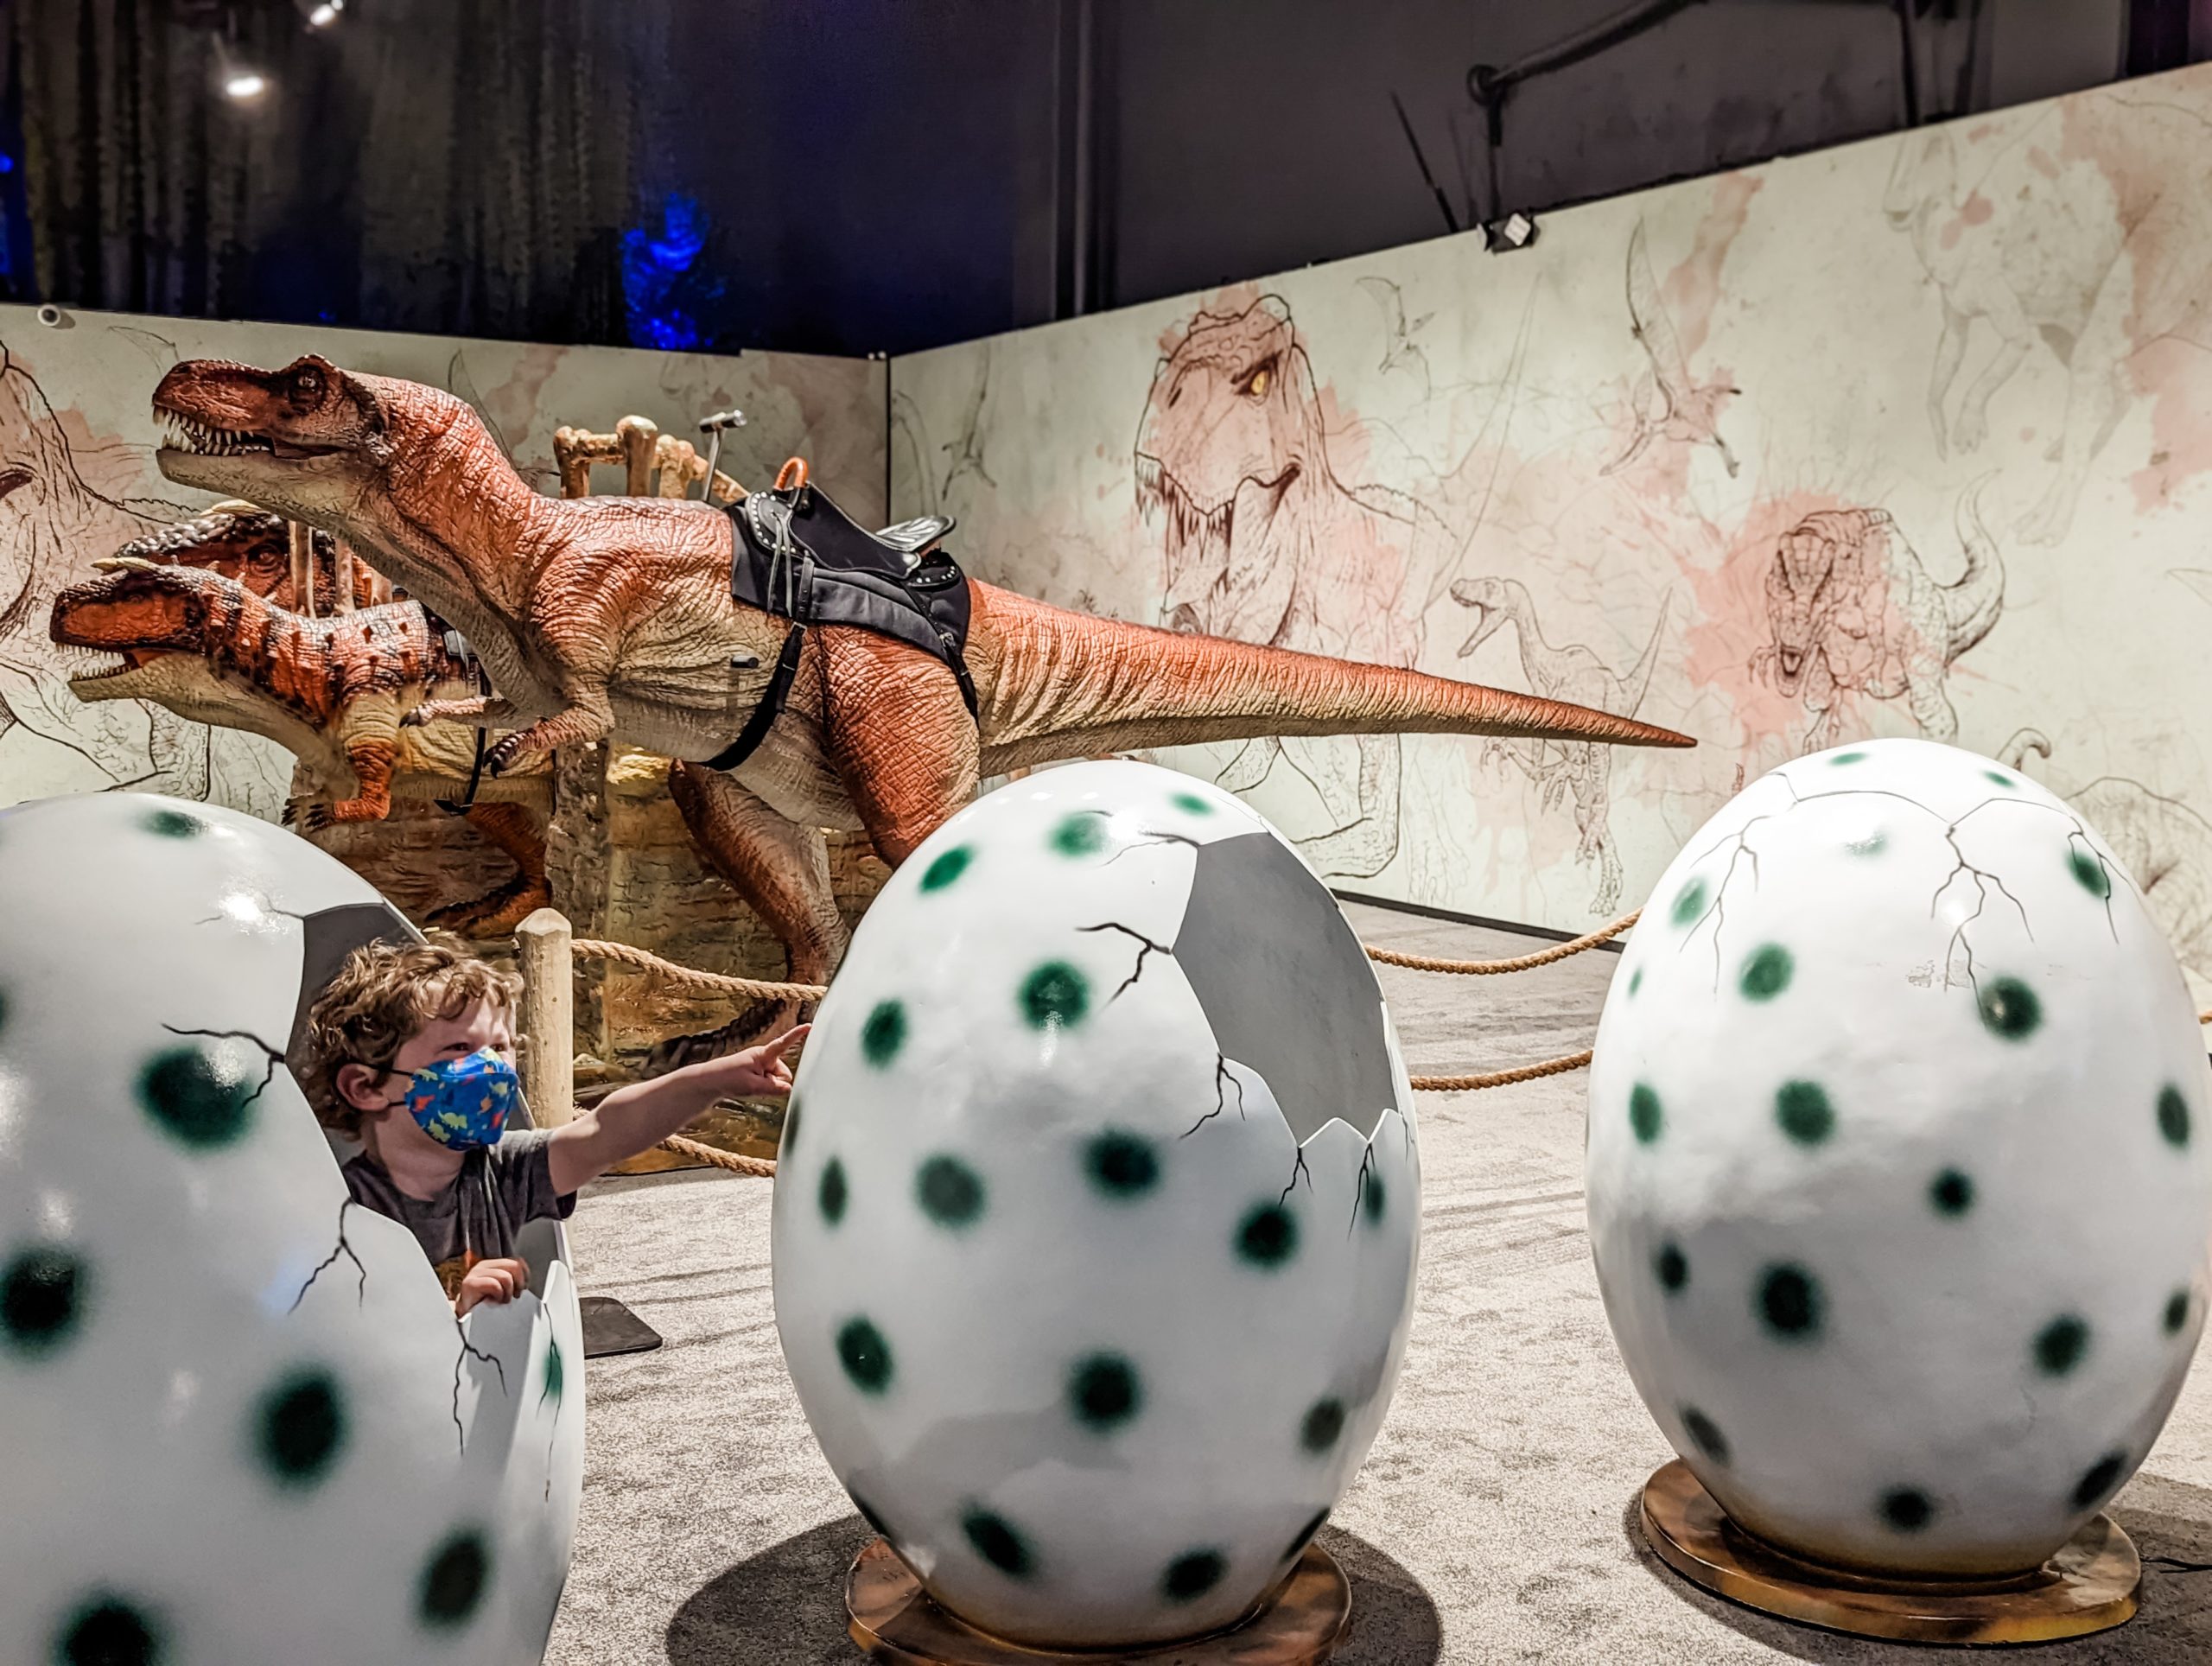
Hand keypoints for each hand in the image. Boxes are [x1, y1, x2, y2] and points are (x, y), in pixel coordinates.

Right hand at [454, 1256, 527, 1315]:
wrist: (465, 1319)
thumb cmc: (486, 1306)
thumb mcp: (503, 1290)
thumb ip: (513, 1281)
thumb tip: (528, 1283)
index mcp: (493, 1265)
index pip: (518, 1261)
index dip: (525, 1276)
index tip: (522, 1290)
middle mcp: (484, 1265)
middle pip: (514, 1266)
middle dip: (518, 1284)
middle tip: (514, 1297)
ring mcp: (475, 1273)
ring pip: (506, 1277)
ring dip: (508, 1293)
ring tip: (502, 1301)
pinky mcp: (470, 1284)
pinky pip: (494, 1285)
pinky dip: (498, 1295)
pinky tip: (493, 1302)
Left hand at [692, 1024, 808, 1098]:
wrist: (709, 1082)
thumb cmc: (728, 1078)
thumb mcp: (752, 1085)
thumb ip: (773, 1088)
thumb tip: (789, 1088)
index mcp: (763, 1054)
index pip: (783, 1043)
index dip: (797, 1035)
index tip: (810, 1026)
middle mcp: (765, 1058)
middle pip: (785, 1074)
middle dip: (777, 1082)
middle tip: (755, 1084)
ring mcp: (762, 1066)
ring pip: (779, 1081)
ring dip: (768, 1086)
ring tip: (748, 1085)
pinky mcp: (759, 1074)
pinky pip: (771, 1084)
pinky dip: (764, 1088)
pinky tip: (750, 1088)